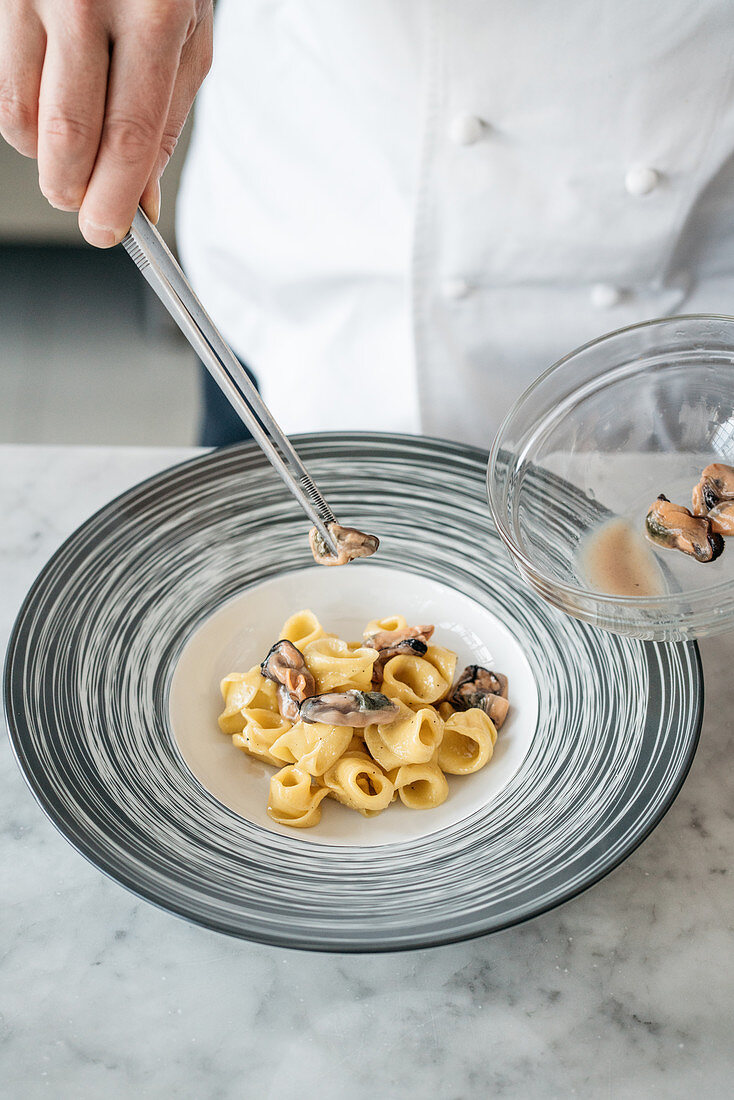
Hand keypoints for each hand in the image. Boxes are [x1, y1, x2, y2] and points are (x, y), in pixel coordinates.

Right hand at [0, 0, 212, 244]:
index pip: (130, 134)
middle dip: (74, 192)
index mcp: (154, 13)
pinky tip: (53, 105)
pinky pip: (3, 87)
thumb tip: (142, 200)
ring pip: (21, 120)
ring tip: (72, 154)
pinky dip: (26, 119)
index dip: (115, 198)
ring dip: (46, 160)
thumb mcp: (185, 34)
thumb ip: (166, 119)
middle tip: (84, 207)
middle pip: (68, 137)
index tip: (110, 232)